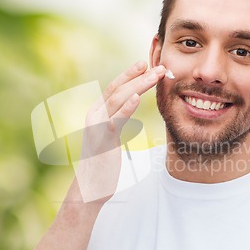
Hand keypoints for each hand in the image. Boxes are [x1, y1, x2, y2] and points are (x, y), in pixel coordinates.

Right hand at [72, 61, 165, 202]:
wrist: (89, 187)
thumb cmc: (102, 162)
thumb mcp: (109, 136)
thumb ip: (117, 120)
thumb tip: (129, 108)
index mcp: (96, 113)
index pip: (114, 87)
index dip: (129, 74)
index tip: (145, 63)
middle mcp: (94, 115)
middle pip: (118, 88)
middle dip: (139, 75)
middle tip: (159, 66)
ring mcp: (97, 126)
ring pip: (118, 99)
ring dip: (139, 85)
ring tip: (156, 75)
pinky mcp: (102, 140)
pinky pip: (116, 120)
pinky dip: (126, 107)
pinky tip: (137, 97)